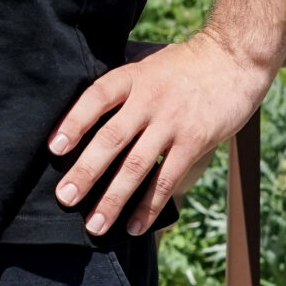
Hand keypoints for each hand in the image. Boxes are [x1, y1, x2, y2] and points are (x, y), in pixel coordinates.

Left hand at [47, 32, 271, 236]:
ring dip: (113, 198)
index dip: (73, 122)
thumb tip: (80, 96)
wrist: (232, 60)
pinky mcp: (195, 142)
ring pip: (137, 166)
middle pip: (111, 138)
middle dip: (85, 171)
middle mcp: (148, 100)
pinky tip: (133, 226)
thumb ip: (119, 79)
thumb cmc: (182, 63)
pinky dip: (148, 206)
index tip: (53, 148)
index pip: (96, 98)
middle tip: (64, 198)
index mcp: (131, 77)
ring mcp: (172, 123)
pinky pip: (167, 180)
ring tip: (94, 225)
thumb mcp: (145, 60)